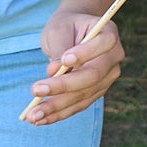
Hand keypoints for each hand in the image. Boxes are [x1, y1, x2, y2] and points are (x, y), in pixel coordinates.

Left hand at [26, 8, 123, 125]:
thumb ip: (60, 49)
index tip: (65, 59)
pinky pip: (78, 105)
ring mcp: (107, 78)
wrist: (72, 33)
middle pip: (93, 75)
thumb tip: (54, 72)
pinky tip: (39, 119)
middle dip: (63, 86)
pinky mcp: (96, 92)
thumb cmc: (65, 27)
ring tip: (32, 114)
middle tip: (35, 90)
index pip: (105, 43)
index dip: (87, 53)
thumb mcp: (59, 30)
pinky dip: (58, 113)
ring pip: (83, 95)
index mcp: (109, 33)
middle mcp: (113, 57)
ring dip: (56, 106)